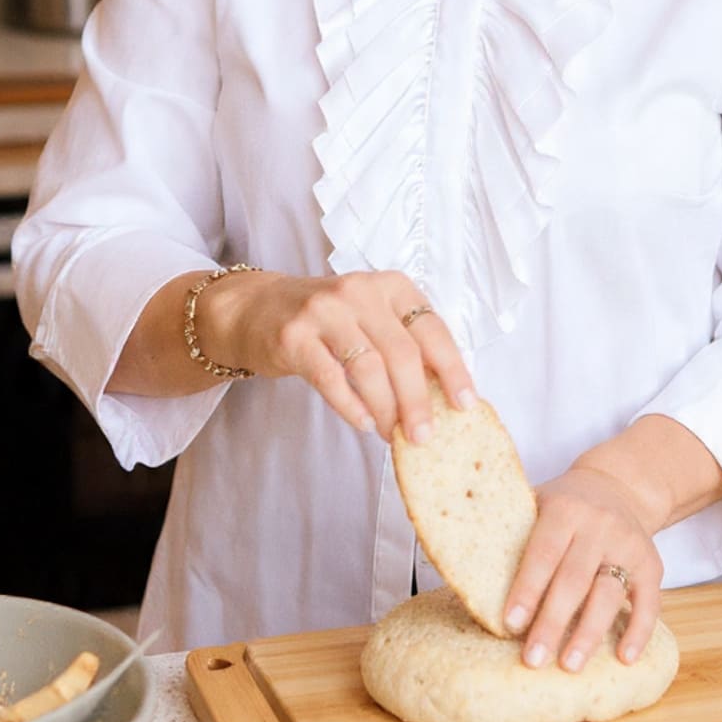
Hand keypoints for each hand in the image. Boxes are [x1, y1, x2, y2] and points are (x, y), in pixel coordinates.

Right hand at [200, 267, 472, 442]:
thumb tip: (442, 400)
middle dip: (418, 401)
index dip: (453, 369)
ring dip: (384, 408)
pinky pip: (330, 377)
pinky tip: (361, 423)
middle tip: (423, 436)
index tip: (465, 404)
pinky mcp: (294, 335)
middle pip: (402, 352)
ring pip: (368, 367)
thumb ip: (403, 346)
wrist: (256, 308)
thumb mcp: (371, 318)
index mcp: (391, 286)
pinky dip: (350, 405)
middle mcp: (360, 291)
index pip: (432, 329)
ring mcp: (324, 311)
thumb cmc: (327, 321)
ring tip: (389, 433)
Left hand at [502, 465, 662, 672]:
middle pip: (574, 580)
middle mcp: (598, 525)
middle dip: (552, 622)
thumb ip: (508, 533)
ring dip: (589, 633)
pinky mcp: (652, 564)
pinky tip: (623, 658)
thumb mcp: (536, 503)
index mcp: (563, 509)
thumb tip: (459, 573)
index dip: (526, 590)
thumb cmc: (563, 505)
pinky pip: (650, 601)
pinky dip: (639, 631)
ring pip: (609, 594)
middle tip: (533, 659)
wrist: (618, 485)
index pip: (542, 554)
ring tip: (570, 665)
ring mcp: (628, 545)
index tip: (509, 624)